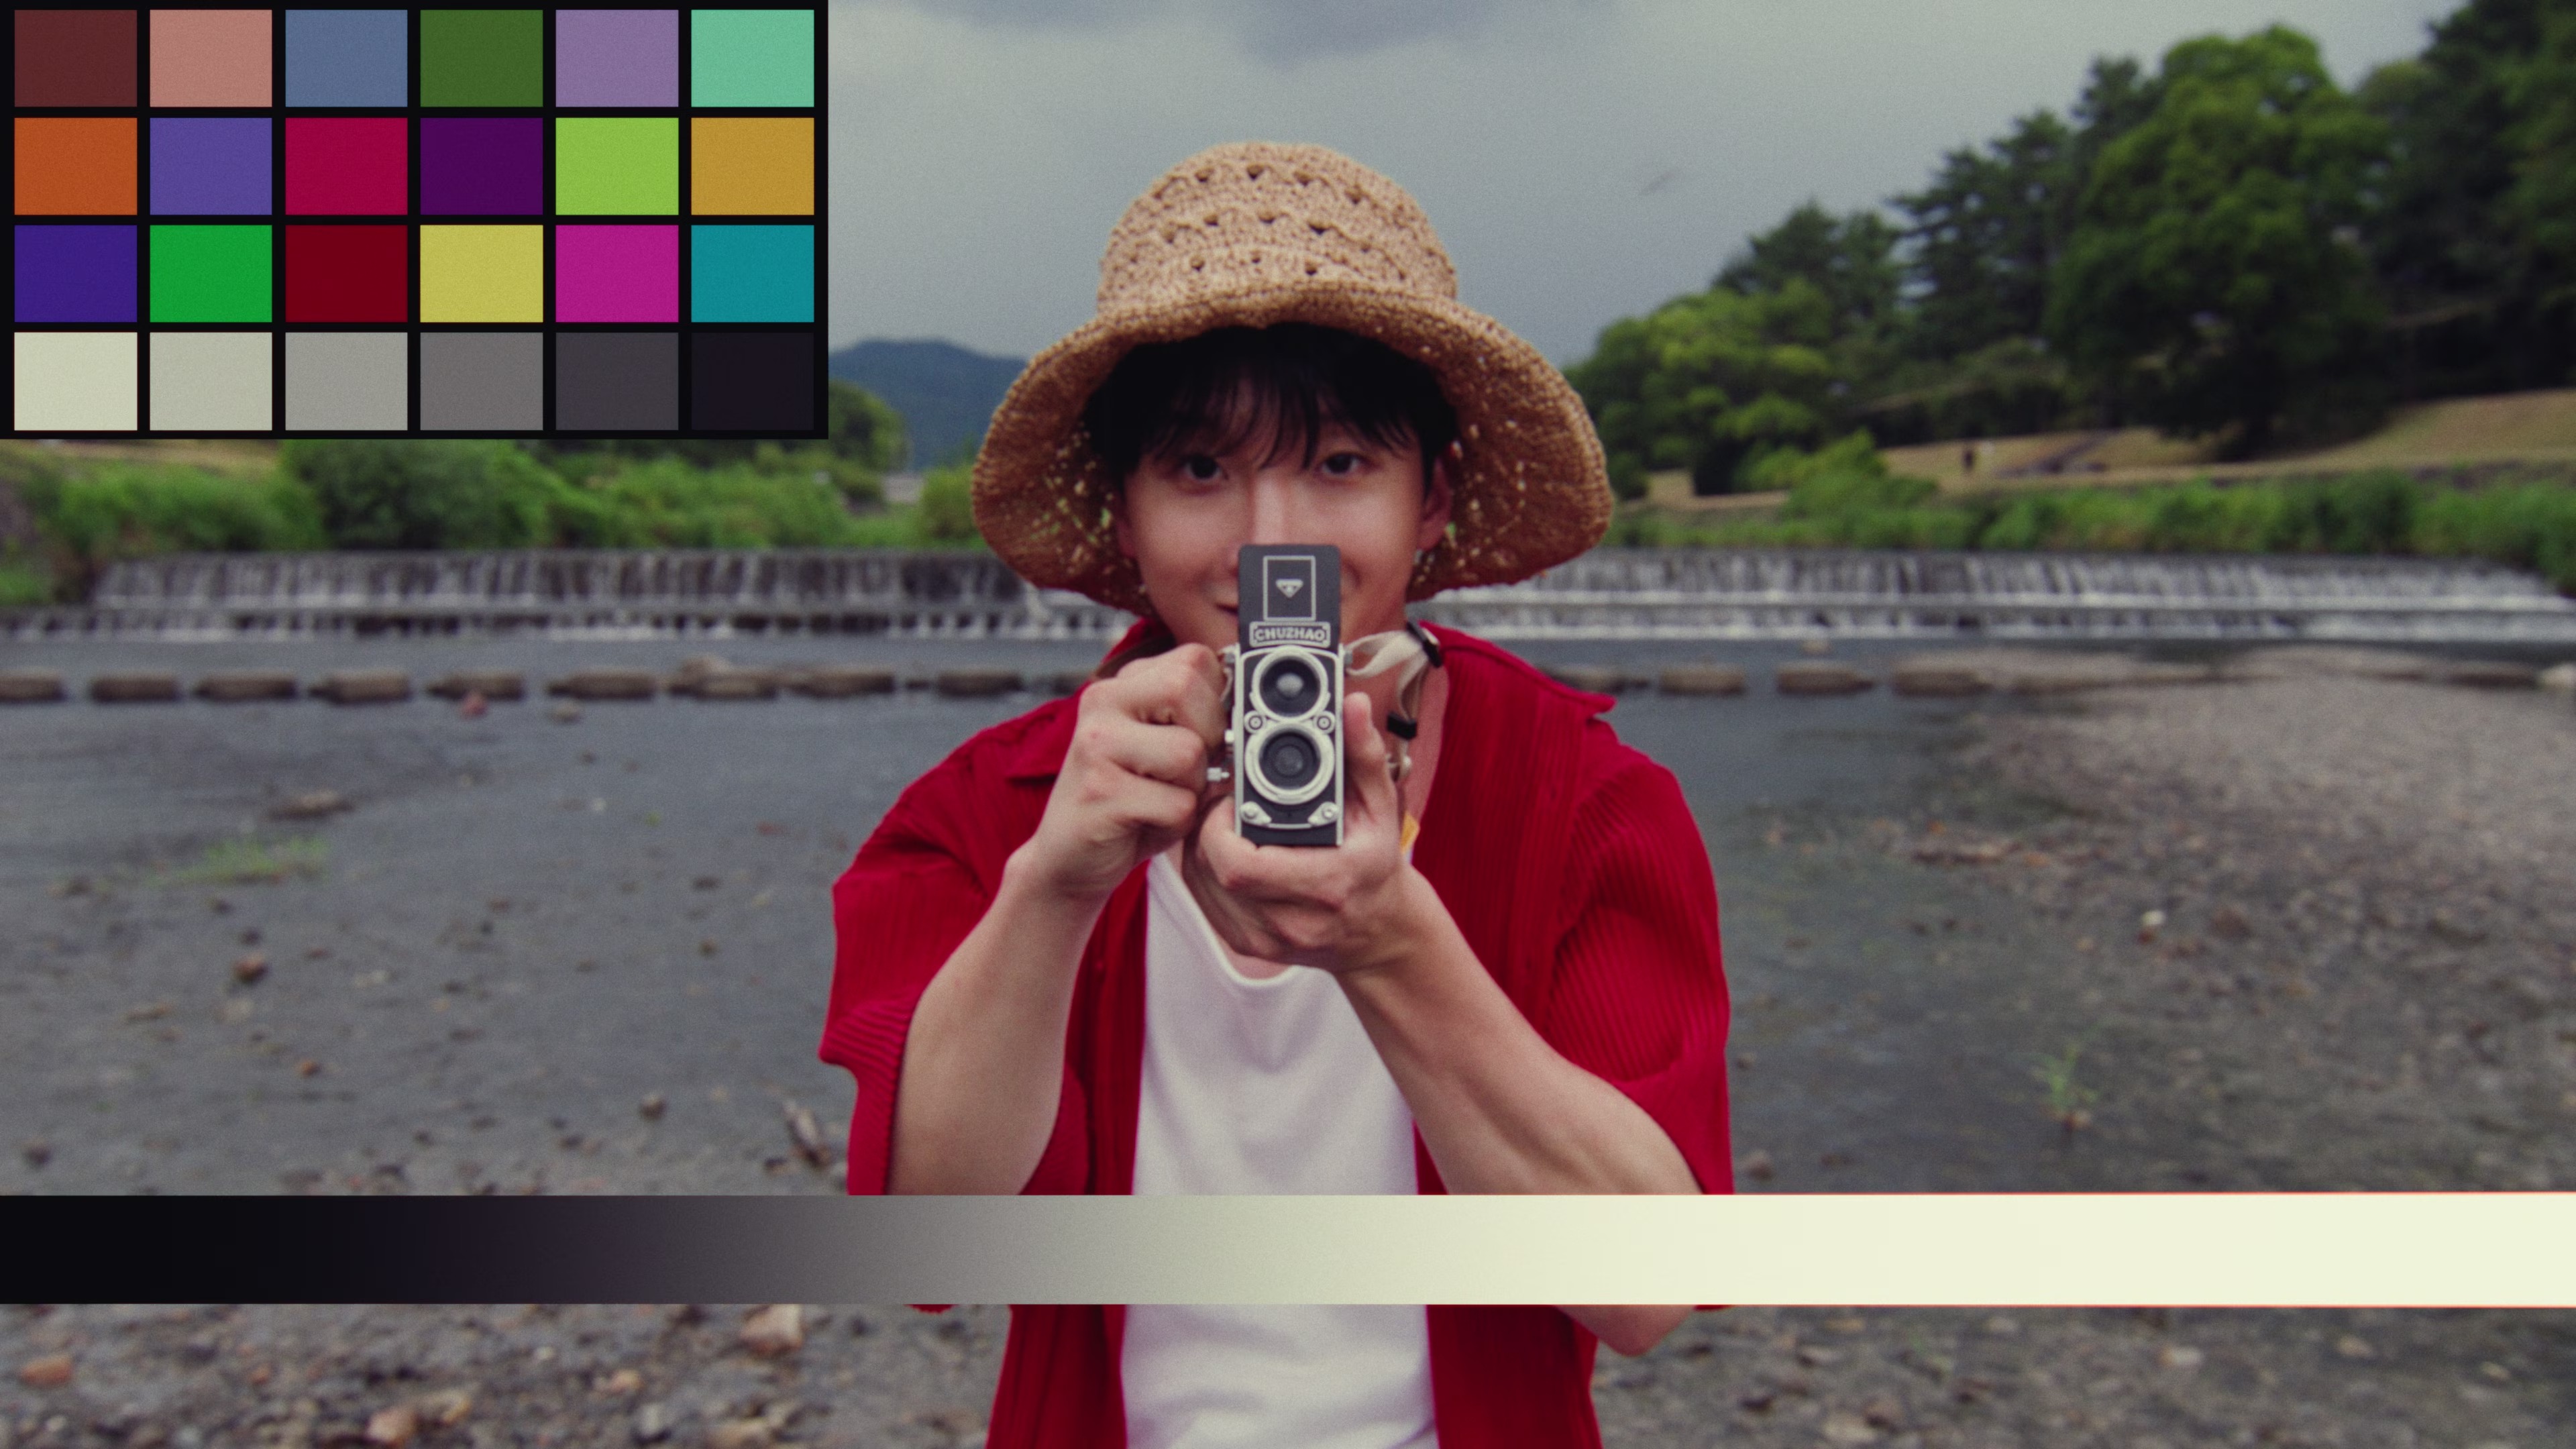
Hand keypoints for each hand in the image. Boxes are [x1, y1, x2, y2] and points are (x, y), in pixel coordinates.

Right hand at [1019, 645, 1227, 905]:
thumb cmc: (1128, 803)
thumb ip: (1198, 719)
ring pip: (1189, 751)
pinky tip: (1144, 823)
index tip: (1200, 735)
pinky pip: (1178, 803)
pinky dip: (1176, 823)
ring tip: (1159, 800)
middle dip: (1207, 738)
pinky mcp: (1100, 791)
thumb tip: (1253, 710)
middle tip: (1181, 772)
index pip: (1196, 659)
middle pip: (1188, 688)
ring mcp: (1096, 744)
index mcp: (1122, 685)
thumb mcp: (1163, 749)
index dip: (1217, 701)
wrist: (1068, 859)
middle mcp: (1103, 702)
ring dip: (1191, 789)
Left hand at [1182, 686, 1419, 974]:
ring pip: (1199, 884)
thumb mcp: (1380, 809)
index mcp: (1326, 886)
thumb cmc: (1376, 867)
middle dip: (1206, 828)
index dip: (1219, 826)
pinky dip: (1202, 868)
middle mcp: (1293, 922)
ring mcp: (1265, 939)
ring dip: (1199, 846)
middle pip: (1212, 871)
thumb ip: (1364, 755)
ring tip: (1220, 820)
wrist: (1379, 934)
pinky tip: (1219, 848)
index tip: (1230, 798)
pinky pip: (1202, 900)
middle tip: (1222, 803)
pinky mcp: (1246, 945)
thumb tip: (1353, 707)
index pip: (1240, 865)